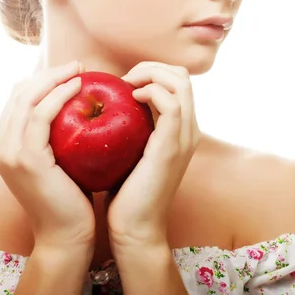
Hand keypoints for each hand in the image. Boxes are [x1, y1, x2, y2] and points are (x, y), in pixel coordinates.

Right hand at [0, 60, 95, 248]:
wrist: (66, 234)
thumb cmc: (68, 195)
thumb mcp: (56, 156)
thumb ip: (53, 131)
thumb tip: (74, 100)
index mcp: (1, 143)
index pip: (17, 98)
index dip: (42, 79)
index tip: (70, 71)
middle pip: (19, 92)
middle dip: (49, 73)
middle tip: (77, 65)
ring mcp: (7, 152)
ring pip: (27, 99)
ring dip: (54, 78)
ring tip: (80, 71)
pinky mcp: (25, 158)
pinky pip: (41, 116)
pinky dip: (59, 96)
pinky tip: (78, 87)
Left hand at [105, 61, 200, 248]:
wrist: (134, 227)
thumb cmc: (124, 190)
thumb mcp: (129, 149)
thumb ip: (129, 126)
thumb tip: (105, 103)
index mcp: (181, 129)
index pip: (177, 82)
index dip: (152, 72)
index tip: (124, 82)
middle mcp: (189, 129)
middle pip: (182, 76)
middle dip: (151, 67)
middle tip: (124, 79)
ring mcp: (184, 138)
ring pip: (180, 82)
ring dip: (150, 74)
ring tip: (126, 85)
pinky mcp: (172, 146)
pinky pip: (171, 104)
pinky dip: (151, 90)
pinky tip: (130, 96)